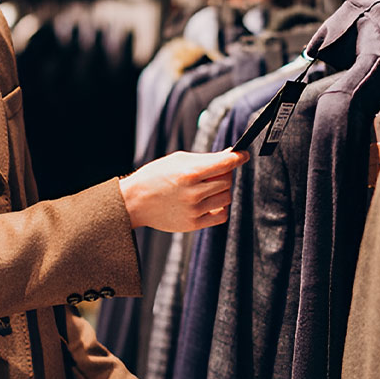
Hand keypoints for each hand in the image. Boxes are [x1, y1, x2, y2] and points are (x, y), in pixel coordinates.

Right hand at [118, 148, 248, 231]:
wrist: (135, 201)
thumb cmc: (156, 176)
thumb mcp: (178, 160)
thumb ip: (205, 158)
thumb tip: (230, 155)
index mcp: (189, 173)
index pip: (225, 163)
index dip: (239, 157)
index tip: (244, 154)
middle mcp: (193, 192)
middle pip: (227, 180)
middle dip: (226, 173)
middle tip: (217, 171)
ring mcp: (194, 210)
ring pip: (226, 198)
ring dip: (222, 190)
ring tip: (209, 186)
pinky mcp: (193, 224)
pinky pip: (221, 216)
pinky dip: (221, 208)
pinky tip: (211, 201)